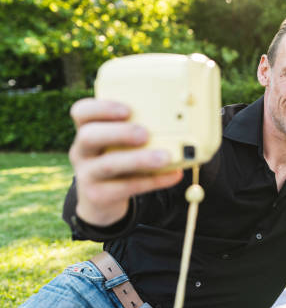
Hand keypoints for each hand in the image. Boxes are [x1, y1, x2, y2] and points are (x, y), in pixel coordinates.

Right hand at [68, 98, 182, 225]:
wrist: (100, 200)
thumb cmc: (118, 158)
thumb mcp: (120, 143)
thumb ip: (139, 129)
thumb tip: (181, 120)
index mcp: (87, 130)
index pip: (81, 112)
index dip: (102, 108)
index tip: (127, 109)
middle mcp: (82, 151)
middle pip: (89, 136)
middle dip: (119, 132)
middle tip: (145, 134)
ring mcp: (87, 175)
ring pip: (108, 165)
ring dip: (139, 159)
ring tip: (165, 157)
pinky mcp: (99, 195)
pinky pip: (127, 187)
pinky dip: (154, 180)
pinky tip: (173, 174)